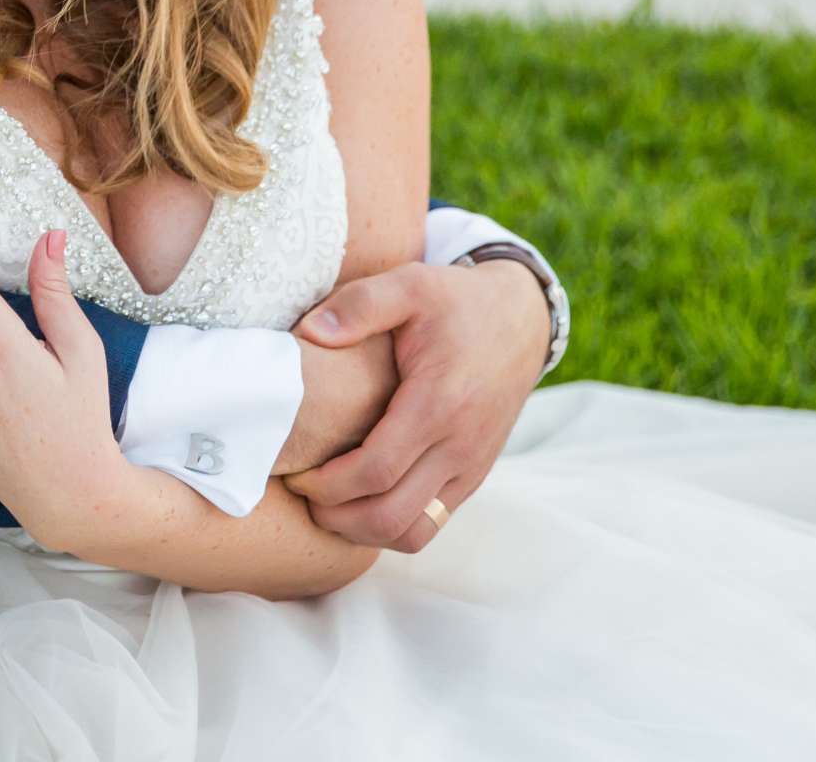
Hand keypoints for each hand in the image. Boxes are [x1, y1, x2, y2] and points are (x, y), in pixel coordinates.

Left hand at [282, 259, 547, 551]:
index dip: (326, 484)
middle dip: (336, 516)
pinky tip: (360, 500)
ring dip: (363, 531)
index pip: (375, 472)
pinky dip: (391, 525)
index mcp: (438, 404)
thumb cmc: (456, 302)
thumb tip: (310, 334)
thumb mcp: (410, 283)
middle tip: (302, 493)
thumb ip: (359, 304)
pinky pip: (432, 524)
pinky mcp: (473, 476)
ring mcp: (470, 467)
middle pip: (390, 516)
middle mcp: (459, 446)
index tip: (294, 472)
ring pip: (414, 532)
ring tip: (328, 503)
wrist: (520, 320)